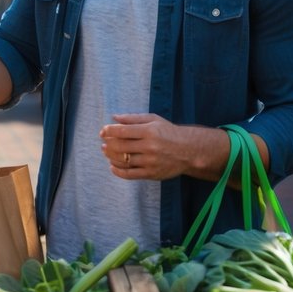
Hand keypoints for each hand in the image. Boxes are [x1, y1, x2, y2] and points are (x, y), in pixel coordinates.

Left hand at [100, 113, 224, 181]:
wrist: (189, 150)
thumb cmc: (168, 132)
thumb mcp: (153, 119)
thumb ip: (132, 118)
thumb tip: (113, 117)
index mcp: (149, 131)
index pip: (122, 131)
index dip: (108, 131)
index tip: (103, 131)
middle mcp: (149, 147)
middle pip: (120, 146)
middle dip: (107, 144)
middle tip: (103, 143)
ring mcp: (151, 162)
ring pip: (123, 161)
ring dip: (110, 156)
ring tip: (106, 152)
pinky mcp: (152, 174)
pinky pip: (130, 174)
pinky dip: (118, 171)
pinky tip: (112, 166)